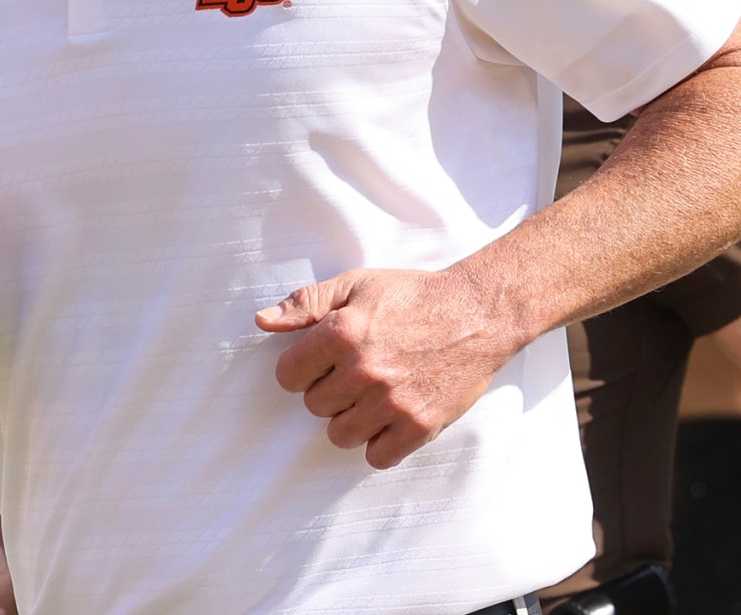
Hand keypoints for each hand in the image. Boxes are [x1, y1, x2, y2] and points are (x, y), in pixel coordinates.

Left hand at [255, 267, 520, 468]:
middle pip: (314, 406)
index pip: (288, 376)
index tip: (323, 361)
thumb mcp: (356, 285)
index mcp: (342, 332)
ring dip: (351, 418)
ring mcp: (393, 402)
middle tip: (358, 372)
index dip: (302, 368)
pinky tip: (390, 417)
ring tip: (373, 394)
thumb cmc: (412, 296)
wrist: (478, 313)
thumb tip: (262, 321)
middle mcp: (364, 370)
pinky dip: (380, 442)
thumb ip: (306, 303)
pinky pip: (377, 457)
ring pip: (340, 435)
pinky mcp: (420, 425)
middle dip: (330, 389)